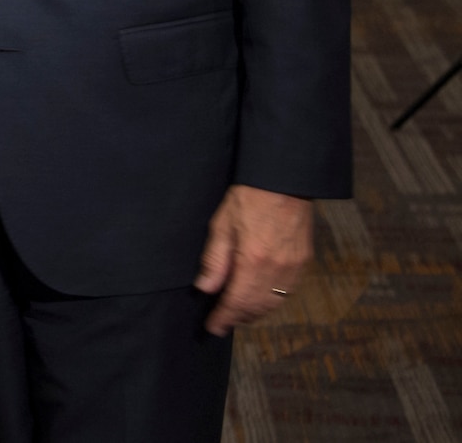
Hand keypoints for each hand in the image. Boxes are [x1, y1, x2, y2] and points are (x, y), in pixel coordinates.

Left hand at [195, 184, 313, 334]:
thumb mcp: (221, 225)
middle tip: (222, 322)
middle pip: (257, 307)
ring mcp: (294, 268)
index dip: (224, 318)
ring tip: (238, 314)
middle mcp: (277, 270)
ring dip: (255, 313)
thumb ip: (214, 260)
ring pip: (274, 304)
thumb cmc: (248, 198)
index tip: (212, 328)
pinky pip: (287, 293)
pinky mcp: (304, 262)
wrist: (285, 181)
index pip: (236, 302)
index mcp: (253, 261)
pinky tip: (260, 299)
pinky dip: (272, 302)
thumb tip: (206, 289)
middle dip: (238, 317)